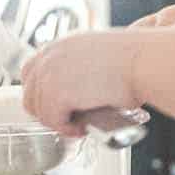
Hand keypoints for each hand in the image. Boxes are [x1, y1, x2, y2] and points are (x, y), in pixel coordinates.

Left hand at [20, 29, 142, 137]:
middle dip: (48, 111)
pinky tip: (84, 127)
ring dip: (59, 122)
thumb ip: (80, 71)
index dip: (43, 94)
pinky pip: (52, 121)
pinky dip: (67, 129)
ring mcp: (50, 73)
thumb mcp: (101, 57)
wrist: (144, 61)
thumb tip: (77, 94)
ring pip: (39, 111)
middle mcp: (50, 55)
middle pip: (29, 93)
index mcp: (61, 45)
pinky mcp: (56, 94)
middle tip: (70, 120)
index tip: (58, 106)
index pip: (32, 72)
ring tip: (81, 124)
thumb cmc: (136, 61)